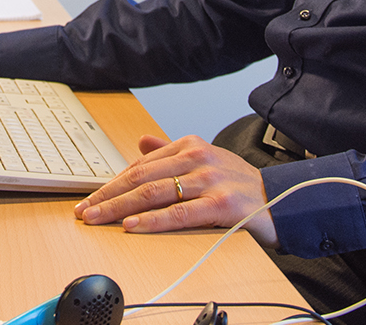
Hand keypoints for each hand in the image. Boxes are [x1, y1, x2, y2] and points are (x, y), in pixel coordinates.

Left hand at [74, 135, 276, 246]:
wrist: (281, 199)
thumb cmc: (240, 183)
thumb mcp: (206, 159)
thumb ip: (171, 152)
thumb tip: (140, 142)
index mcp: (190, 145)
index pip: (140, 165)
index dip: (112, 183)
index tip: (90, 198)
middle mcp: (197, 157)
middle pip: (141, 177)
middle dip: (108, 196)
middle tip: (84, 210)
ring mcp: (209, 180)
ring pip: (154, 193)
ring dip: (120, 208)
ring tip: (98, 219)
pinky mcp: (221, 203)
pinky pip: (179, 213)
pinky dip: (152, 220)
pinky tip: (132, 225)